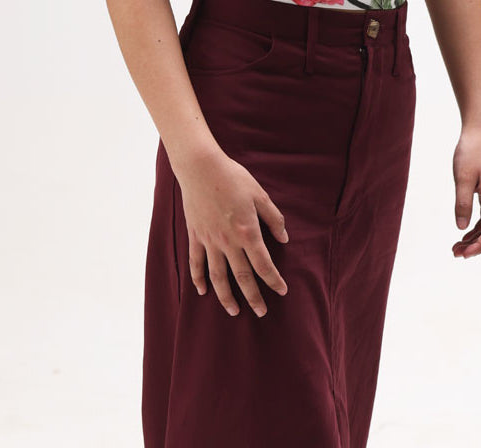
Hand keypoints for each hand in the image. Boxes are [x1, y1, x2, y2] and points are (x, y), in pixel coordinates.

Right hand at [176, 149, 289, 316]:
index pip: (263, 264)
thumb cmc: (233, 177)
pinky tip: (203, 291)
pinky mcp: (195, 236)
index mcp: (247, 231)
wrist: (201, 168)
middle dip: (253, 297)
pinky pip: (196, 263)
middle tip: (261, 312)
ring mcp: (209, 240)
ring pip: (218, 277)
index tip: (282, 291)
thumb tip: (284, 237)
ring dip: (226, 297)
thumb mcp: (259, 194)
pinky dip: (199, 279)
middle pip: (242, 277)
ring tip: (234, 311)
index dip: (273, 280)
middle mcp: (228, 241)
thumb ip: (273, 218)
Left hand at [451, 127, 480, 257]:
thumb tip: (461, 228)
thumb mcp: (462, 177)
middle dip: (476, 246)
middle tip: (455, 253)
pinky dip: (476, 226)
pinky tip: (464, 232)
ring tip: (456, 247)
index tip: (464, 255)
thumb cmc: (471, 152)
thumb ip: (462, 203)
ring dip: (475, 238)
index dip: (479, 246)